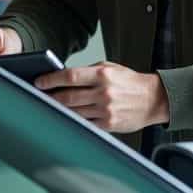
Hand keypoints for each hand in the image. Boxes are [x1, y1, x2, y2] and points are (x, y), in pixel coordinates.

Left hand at [35, 61, 169, 132]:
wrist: (154, 99)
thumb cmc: (130, 82)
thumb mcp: (110, 68)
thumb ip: (88, 72)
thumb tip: (63, 77)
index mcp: (103, 75)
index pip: (70, 76)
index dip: (51, 79)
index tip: (39, 81)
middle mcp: (104, 92)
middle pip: (68, 96)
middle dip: (50, 96)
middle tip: (39, 96)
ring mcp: (106, 110)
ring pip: (74, 111)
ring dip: (59, 109)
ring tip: (48, 106)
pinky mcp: (108, 124)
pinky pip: (84, 123)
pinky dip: (73, 120)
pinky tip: (65, 116)